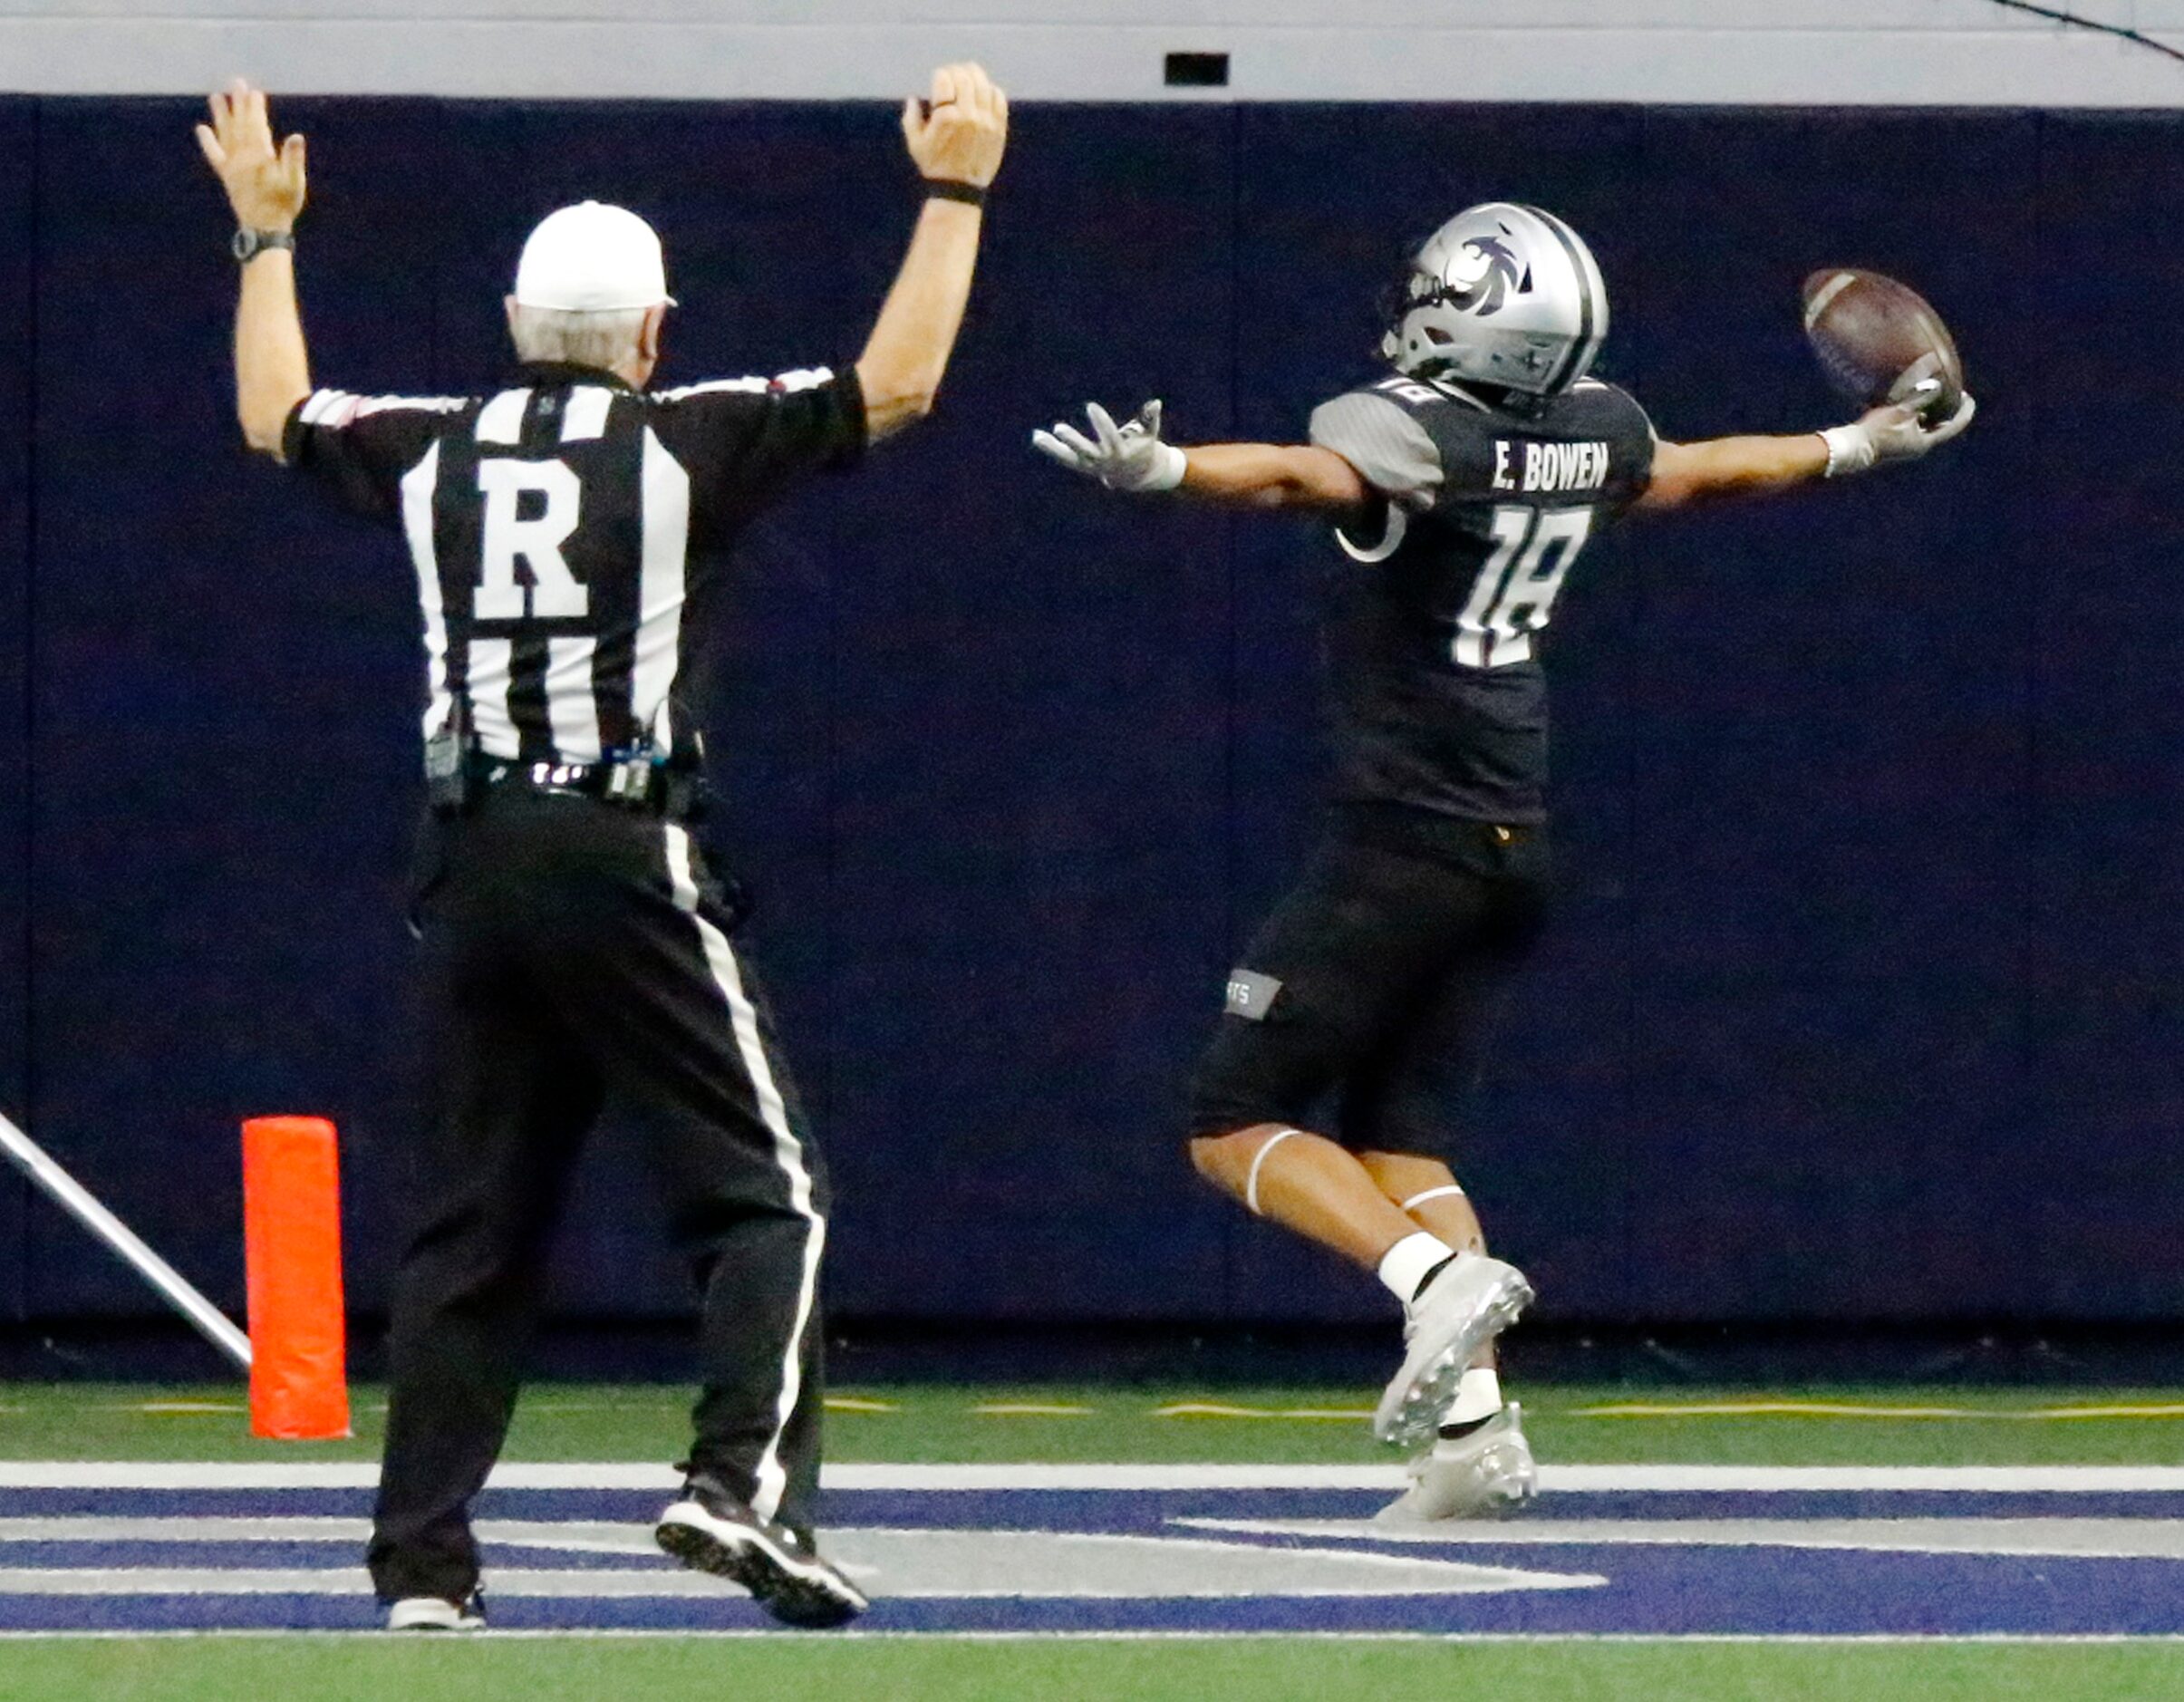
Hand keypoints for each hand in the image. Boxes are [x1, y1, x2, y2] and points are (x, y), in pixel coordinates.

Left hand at [196, 79, 306, 231]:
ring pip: (226, 135)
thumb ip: (294, 159)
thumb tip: (296, 137)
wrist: (264, 229)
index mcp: (259, 158)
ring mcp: (232, 166)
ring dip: (221, 115)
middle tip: (236, 83)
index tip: (253, 91)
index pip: (256, 126)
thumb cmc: (283, 206)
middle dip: (238, 104)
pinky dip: (208, 142)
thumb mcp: (295, 183)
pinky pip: (215, 155)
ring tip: (216, 97)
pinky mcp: (227, 175)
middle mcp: (242, 158)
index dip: (254, 108)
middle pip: (239, 125)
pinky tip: (202, 129)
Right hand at [902, 63, 1008, 188]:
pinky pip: (998, 98)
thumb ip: (911, 118)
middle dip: (956, 71)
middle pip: (964, 77)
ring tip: (968, 76)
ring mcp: (986, 121)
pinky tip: (984, 91)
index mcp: (946, 117)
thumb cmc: (934, 166)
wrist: (960, 189)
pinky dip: (991, 90)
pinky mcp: (998, 128)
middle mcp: (968, 116)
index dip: (939, 75)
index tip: (938, 79)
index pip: (944, 79)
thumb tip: (913, 98)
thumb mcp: (915, 143)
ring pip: (983, 84)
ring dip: (974, 76)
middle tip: (952, 74)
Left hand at [1033, 400, 1187, 492]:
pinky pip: (1065, 459)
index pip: (1109, 437)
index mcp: (1121, 453)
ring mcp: (1091, 466)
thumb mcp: (1150, 434)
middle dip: (1072, 440)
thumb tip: (1155, 402)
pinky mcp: (1083, 467)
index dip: (1100, 422)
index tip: (1090, 406)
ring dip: (1053, 448)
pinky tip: (1037, 437)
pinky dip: (1052, 449)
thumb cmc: (1143, 448)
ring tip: (1036, 435)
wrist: (1137, 476)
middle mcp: (1103, 462)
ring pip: (1070, 458)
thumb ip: (1150, 419)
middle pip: (1085, 452)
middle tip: (1058, 428)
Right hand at [1820, 391, 1975, 476]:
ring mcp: (1907, 446)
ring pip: (1927, 426)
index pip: (1954, 425)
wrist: (1852, 448)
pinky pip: (1913, 427)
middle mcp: (1919, 446)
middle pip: (1942, 426)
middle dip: (1947, 409)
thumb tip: (1938, 382)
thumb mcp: (1901, 411)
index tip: (1969, 396)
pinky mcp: (1895, 443)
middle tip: (1952, 392)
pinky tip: (1911, 405)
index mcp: (1925, 442)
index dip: (1964, 410)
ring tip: (1932, 395)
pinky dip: (1917, 415)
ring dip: (1931, 411)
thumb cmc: (1876, 431)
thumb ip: (1921, 395)